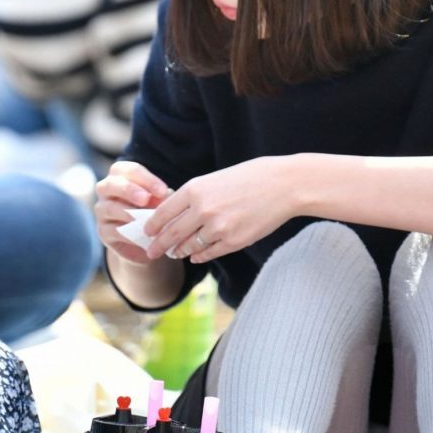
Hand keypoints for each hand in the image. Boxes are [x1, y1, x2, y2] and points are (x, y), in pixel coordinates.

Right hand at [95, 160, 171, 263]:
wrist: (144, 238)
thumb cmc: (152, 210)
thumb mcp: (159, 200)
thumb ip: (160, 196)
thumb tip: (165, 195)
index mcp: (120, 176)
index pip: (128, 170)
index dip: (145, 179)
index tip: (162, 190)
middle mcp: (106, 190)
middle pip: (111, 184)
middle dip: (129, 190)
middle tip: (145, 199)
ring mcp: (102, 211)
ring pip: (109, 208)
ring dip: (128, 213)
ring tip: (145, 220)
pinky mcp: (103, 232)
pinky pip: (112, 230)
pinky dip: (127, 233)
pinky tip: (142, 235)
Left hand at [143, 156, 299, 261]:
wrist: (284, 185)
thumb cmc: (252, 177)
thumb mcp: (216, 178)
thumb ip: (195, 195)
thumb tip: (175, 213)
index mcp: (195, 190)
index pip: (162, 213)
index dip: (152, 226)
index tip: (147, 232)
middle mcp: (202, 210)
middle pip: (171, 234)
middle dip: (158, 246)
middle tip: (151, 252)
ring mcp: (218, 228)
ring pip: (189, 247)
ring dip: (180, 251)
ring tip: (175, 253)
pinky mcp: (234, 241)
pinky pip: (208, 253)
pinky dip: (199, 256)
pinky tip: (196, 255)